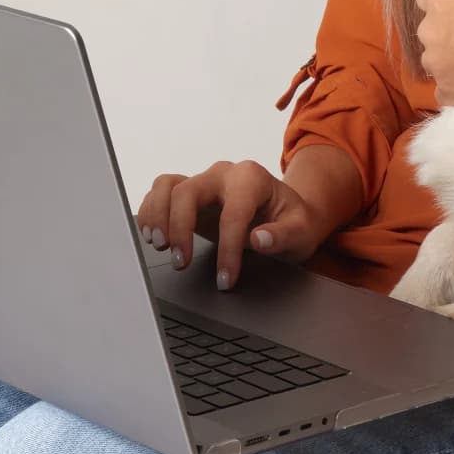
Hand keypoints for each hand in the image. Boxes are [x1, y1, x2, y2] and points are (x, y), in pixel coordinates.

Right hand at [135, 159, 323, 290]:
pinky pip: (160, 192)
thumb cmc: (294, 221)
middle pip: (188, 191)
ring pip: (167, 186)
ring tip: (159, 245)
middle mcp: (223, 174)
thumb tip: (259, 239)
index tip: (225, 279)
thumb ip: (283, 235)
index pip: (232, 212)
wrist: (286, 213)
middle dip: (180, 227)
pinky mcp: (190, 193)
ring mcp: (203, 181)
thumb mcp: (302, 231)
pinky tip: (153, 235)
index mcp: (252, 178)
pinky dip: (151, 211)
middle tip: (180, 261)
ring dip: (158, 216)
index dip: (227, 249)